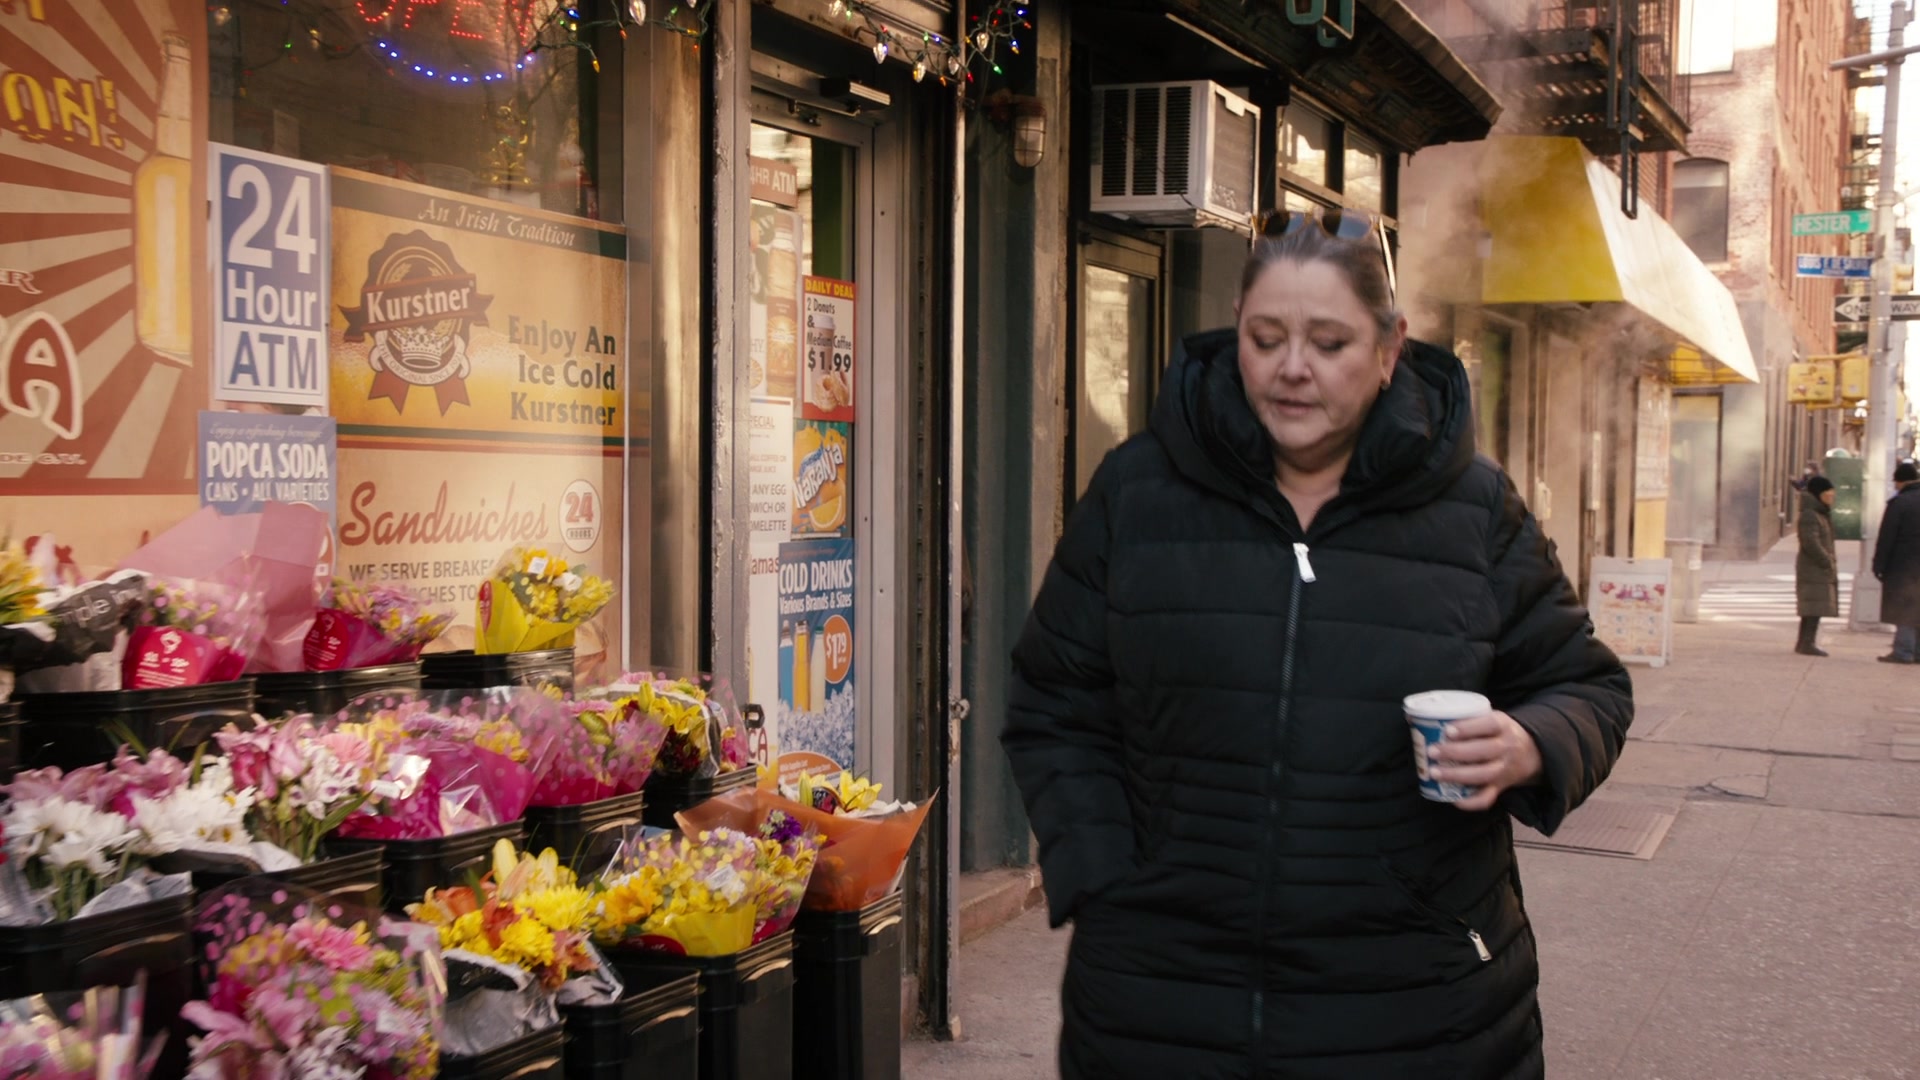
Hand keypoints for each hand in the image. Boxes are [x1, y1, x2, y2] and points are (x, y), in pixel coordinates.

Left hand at [1428, 710, 1542, 812]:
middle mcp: (1506, 747)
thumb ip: (1463, 718)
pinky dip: (1471, 802)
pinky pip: (1488, 798)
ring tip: (1434, 773)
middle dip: (1456, 752)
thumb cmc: (1496, 732)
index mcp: (1502, 725)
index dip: (1468, 728)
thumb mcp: (1489, 717)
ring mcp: (1504, 769)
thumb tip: (1414, 715)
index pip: (1488, 725)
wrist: (1531, 751)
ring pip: (1484, 774)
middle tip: (1432, 751)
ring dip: (1458, 775)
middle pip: (1484, 750)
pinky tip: (1453, 799)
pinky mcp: (1500, 787)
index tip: (1447, 731)